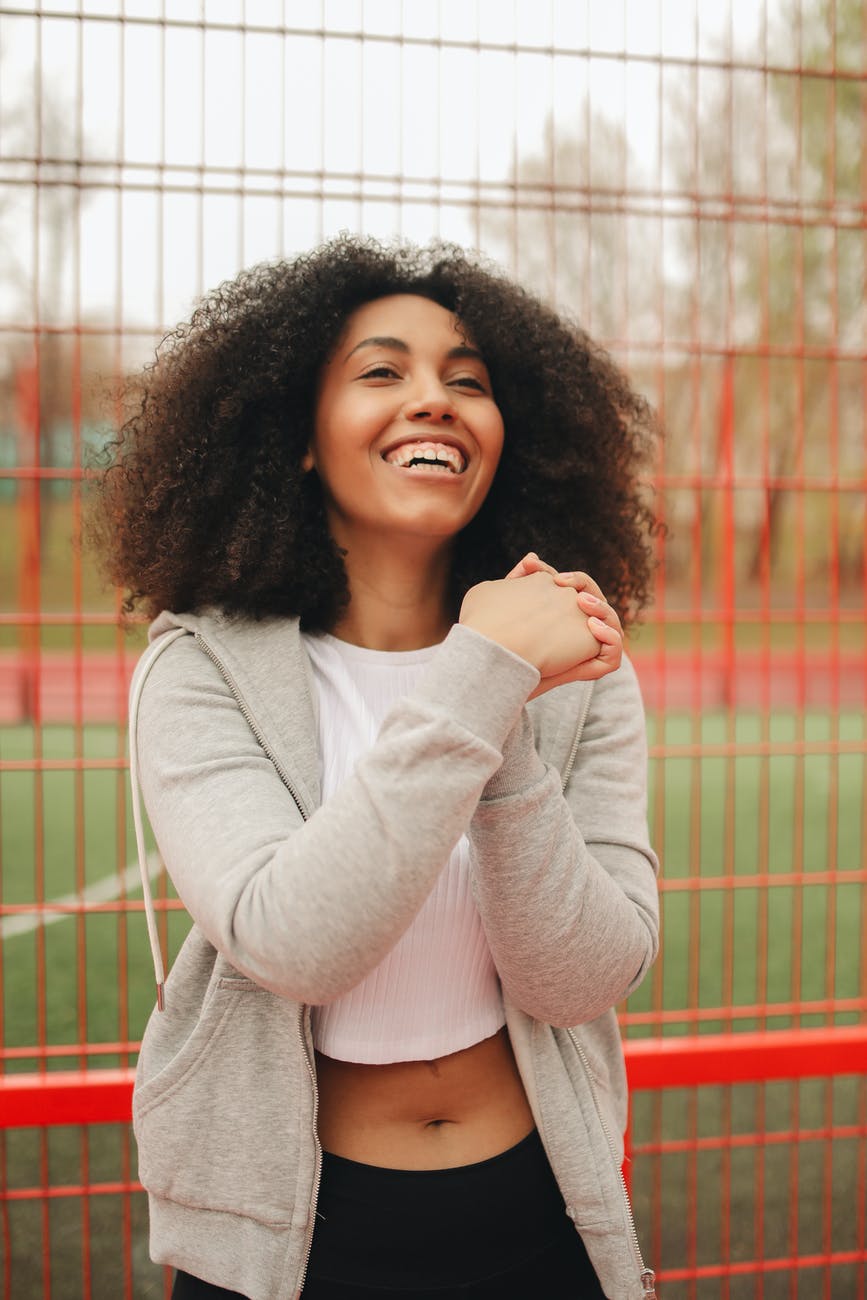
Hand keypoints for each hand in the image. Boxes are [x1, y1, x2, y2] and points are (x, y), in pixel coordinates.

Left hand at [504, 552, 622, 695]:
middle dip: (583, 586)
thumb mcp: (509, 608)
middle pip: (596, 600)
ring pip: (611, 622)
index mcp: (565, 614)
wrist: (496, 675)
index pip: (576, 587)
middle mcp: (581, 629)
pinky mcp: (596, 667)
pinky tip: (592, 627)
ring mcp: (591, 648)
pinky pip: (614, 654)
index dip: (566, 576)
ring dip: (601, 608)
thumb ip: (520, 583)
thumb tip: (531, 557)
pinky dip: (610, 638)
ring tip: (581, 603)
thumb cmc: (501, 644)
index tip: (537, 569)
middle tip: (563, 583)